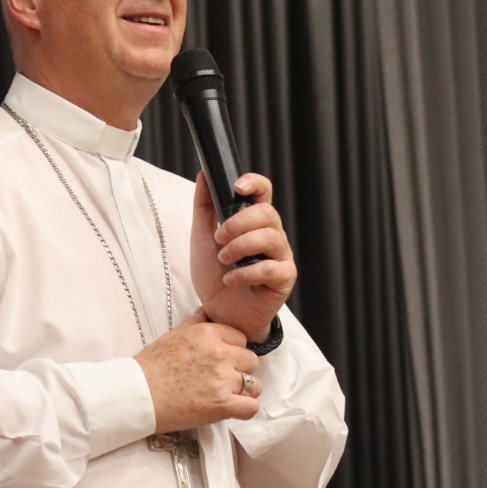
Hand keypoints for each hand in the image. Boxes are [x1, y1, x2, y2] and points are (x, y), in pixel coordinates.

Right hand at [135, 309, 261, 434]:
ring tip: (226, 396)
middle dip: (239, 370)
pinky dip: (243, 409)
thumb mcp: (172, 336)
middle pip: (251, 361)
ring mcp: (222, 380)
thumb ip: (195, 323)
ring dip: (243, 391)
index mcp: (208, 334)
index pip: (241, 339)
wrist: (137, 395)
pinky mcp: (222, 405)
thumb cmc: (150, 367)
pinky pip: (250, 407)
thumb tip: (206, 312)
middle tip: (222, 380)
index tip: (221, 362)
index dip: (233, 352)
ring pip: (255, 384)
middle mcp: (219, 354)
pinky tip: (231, 409)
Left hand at [189, 173, 295, 342]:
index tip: (237, 187)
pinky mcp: (284, 278)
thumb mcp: (202, 238)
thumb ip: (204, 207)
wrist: (218, 313)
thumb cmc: (214, 276)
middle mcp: (272, 235)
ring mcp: (281, 256)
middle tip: (218, 240)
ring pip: (271, 237)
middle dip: (238, 223)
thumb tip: (203, 174)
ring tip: (223, 261)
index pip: (264, 192)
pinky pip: (271, 268)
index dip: (255, 183)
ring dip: (240, 247)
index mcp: (254, 222)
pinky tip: (231, 279)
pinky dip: (246, 273)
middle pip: (267, 213)